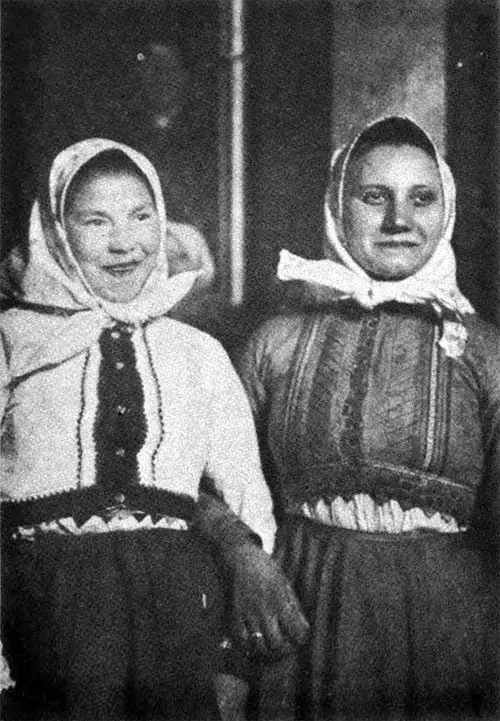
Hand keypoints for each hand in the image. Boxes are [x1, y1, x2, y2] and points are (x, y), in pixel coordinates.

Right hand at [226, 543, 308, 658]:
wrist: (239, 557)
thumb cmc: (265, 567)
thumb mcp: (284, 581)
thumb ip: (293, 604)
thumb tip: (302, 625)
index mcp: (281, 600)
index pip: (297, 631)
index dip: (301, 639)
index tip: (300, 638)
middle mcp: (265, 609)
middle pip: (277, 644)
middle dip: (283, 651)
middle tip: (285, 648)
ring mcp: (249, 613)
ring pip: (258, 645)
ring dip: (266, 652)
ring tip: (271, 649)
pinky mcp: (234, 613)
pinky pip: (240, 638)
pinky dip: (247, 645)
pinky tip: (253, 643)